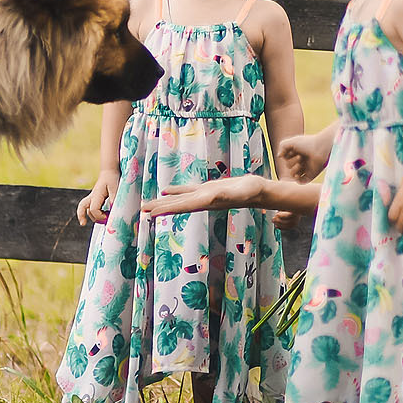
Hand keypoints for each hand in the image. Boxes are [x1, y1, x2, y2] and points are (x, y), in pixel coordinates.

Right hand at [75, 176, 117, 225]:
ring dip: (90, 215)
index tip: (107, 217)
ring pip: (85, 208)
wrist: (109, 170)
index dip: (99, 215)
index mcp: (96, 195)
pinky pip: (90, 206)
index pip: (93, 209)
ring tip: (100, 221)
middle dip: (81, 216)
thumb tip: (113, 210)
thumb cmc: (112, 178)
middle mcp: (92, 196)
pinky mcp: (95, 197)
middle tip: (83, 224)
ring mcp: (93, 197)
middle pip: (81, 207)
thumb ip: (114, 199)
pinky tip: (101, 215)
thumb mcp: (115, 188)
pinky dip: (93, 212)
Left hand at [147, 174, 319, 221]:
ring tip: (148, 205)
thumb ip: (226, 194)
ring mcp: (205, 195)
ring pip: (180, 199)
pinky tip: (167, 190)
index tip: (150, 213)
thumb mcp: (239, 191)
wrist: (261, 192)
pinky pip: (189, 189)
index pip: (182, 206)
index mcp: (207, 202)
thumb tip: (211, 195)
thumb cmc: (253, 191)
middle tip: (141, 211)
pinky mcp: (209, 188)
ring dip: (165, 202)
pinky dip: (177, 190)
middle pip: (177, 205)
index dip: (166, 209)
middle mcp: (203, 201)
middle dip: (160, 208)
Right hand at [278, 129, 332, 181]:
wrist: (322, 149)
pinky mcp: (311, 175)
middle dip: (291, 161)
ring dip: (294, 169)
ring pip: (292, 174)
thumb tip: (280, 156)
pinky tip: (298, 175)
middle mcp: (301, 160)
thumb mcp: (292, 141)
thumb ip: (283, 146)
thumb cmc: (308, 143)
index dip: (287, 154)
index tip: (293, 150)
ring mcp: (306, 168)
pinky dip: (297, 180)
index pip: (285, 157)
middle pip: (288, 166)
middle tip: (300, 156)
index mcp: (297, 152)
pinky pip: (301, 181)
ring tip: (301, 164)